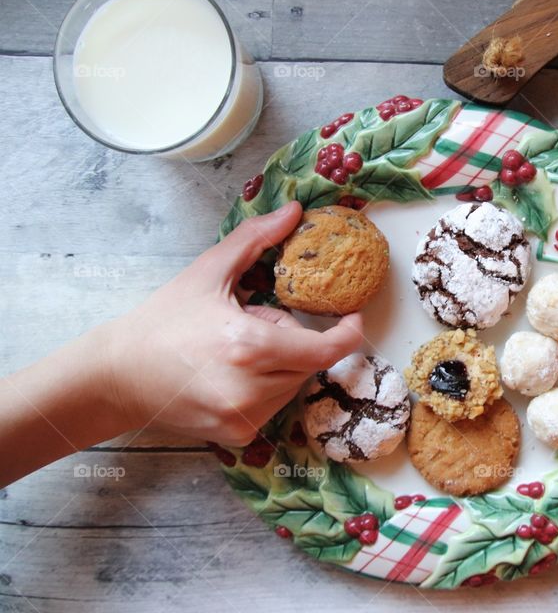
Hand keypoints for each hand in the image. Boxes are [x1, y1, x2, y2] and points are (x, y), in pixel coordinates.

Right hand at [103, 201, 362, 444]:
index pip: (324, 350)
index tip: (353, 317)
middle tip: (251, 324)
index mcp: (249, 347)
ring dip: (280, 365)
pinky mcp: (238, 435)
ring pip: (293, 385)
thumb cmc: (164, 320)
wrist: (118, 376)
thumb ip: (255, 239)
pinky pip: (274, 406)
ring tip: (235, 351)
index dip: (346, 334)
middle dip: (291, 340)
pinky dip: (265, 388)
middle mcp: (251, 389)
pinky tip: (229, 375)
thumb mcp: (209, 272)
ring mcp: (245, 418)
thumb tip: (296, 210)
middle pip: (307, 363)